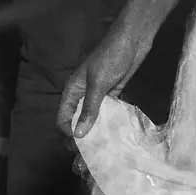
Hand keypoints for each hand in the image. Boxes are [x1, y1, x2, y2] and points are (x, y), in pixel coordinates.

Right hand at [57, 18, 153, 139]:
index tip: (80, 147)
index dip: (68, 134)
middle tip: (89, 155)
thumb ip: (89, 108)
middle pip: (75, 121)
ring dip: (95, 134)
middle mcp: (82, 95)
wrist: (133, 39)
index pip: (62, 118)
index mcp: (72, 90)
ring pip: (91, 119)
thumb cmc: (112, 56)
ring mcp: (97, 95)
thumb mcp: (99, 83)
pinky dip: (108, 124)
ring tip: (102, 151)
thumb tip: (78, 134)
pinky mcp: (112, 95)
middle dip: (80, 138)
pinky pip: (106, 114)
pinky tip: (114, 136)